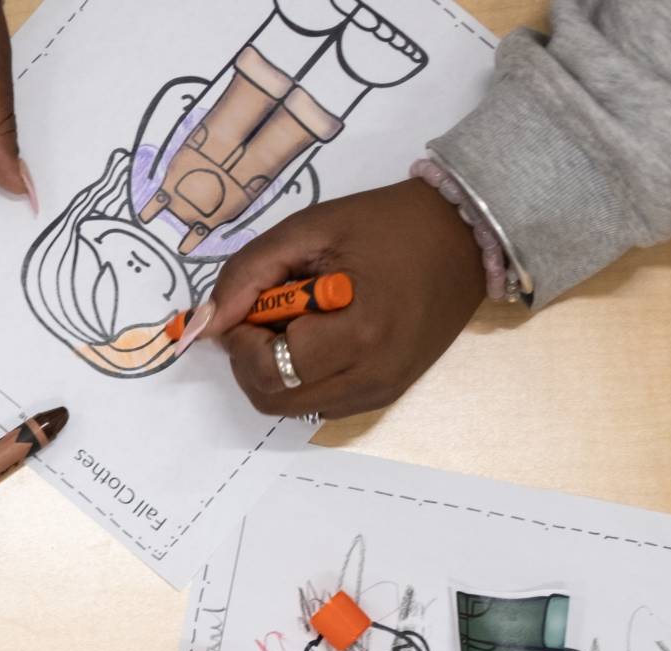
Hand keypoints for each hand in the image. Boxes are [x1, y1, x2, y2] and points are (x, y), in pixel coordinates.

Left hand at [205, 179, 484, 419]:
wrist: (465, 235)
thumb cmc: (388, 223)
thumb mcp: (311, 229)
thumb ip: (248, 273)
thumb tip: (205, 323)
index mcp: (360, 333)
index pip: (268, 368)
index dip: (241, 340)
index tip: (246, 305)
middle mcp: (372, 376)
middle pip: (274, 398)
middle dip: (251, 359)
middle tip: (266, 315)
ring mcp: (381, 391)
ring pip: (293, 407)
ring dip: (274, 370)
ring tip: (297, 322)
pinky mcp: (386, 394)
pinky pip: (320, 403)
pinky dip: (302, 377)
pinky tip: (318, 337)